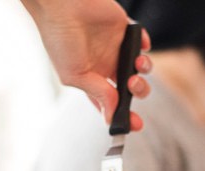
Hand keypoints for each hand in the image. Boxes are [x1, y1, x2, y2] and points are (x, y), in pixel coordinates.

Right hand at [20, 0, 151, 129]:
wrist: (61, 6)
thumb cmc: (59, 39)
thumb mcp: (75, 75)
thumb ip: (98, 93)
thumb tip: (111, 115)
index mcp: (92, 79)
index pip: (111, 102)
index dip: (124, 115)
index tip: (134, 124)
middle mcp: (106, 65)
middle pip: (131, 87)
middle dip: (138, 91)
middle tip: (131, 85)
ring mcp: (117, 47)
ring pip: (141, 66)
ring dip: (144, 71)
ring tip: (137, 66)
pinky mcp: (125, 28)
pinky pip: (142, 40)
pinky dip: (145, 46)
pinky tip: (139, 48)